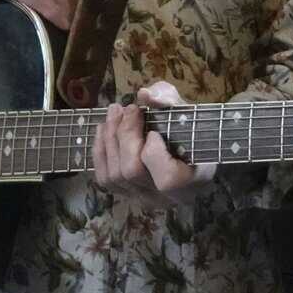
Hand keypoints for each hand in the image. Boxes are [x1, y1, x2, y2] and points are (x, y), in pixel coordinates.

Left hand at [90, 81, 216, 208]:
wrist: (190, 151)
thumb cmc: (192, 131)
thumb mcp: (188, 113)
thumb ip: (170, 100)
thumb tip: (145, 94)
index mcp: (191, 181)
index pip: (167, 177)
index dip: (154, 151)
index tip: (154, 130)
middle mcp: (166, 198)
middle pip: (132, 172)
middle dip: (125, 135)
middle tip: (128, 109)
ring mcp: (143, 198)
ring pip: (114, 175)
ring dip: (109, 139)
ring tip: (114, 113)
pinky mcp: (127, 195)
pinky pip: (104, 178)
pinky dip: (100, 151)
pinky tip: (104, 129)